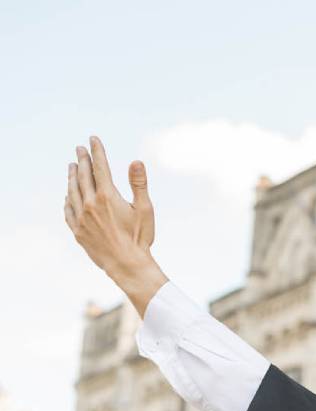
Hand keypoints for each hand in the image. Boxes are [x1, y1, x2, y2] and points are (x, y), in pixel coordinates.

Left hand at [65, 136, 166, 315]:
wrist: (126, 264)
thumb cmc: (139, 237)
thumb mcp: (145, 209)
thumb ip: (139, 184)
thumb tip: (136, 161)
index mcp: (108, 197)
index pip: (100, 167)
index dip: (97, 151)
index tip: (93, 139)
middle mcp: (90, 204)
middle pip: (84, 176)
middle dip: (82, 160)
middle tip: (79, 149)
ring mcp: (81, 217)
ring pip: (72, 191)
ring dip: (72, 177)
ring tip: (72, 166)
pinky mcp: (77, 230)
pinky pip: (68, 209)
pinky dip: (68, 198)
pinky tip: (68, 194)